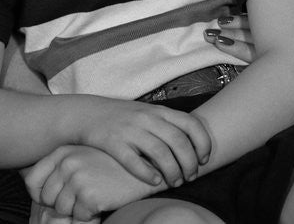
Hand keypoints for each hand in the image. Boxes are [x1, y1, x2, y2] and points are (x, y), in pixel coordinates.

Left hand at [23, 145, 160, 220]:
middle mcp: (69, 161)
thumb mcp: (89, 154)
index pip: (32, 180)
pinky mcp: (90, 194)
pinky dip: (91, 215)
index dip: (42, 193)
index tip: (58, 194)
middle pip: (47, 198)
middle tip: (85, 195)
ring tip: (98, 195)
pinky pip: (78, 217)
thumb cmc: (118, 163)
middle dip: (64, 204)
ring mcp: (79, 177)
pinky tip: (105, 199)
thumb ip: (65, 162)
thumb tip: (31, 175)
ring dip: (79, 210)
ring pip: (61, 210)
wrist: (150, 166)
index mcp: (66, 151)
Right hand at [75, 96, 211, 187]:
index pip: (191, 123)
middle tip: (191, 176)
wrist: (89, 113)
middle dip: (189, 162)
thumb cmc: (125, 117)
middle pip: (178, 141)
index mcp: (161, 110)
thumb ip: (169, 124)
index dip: (202, 142)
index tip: (205, 159)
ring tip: (176, 182)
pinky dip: (147, 173)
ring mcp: (131, 130)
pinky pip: (133, 161)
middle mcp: (148, 118)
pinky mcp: (113, 143)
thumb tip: (193, 144)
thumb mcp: (150, 113)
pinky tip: (155, 182)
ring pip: (159, 152)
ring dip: (172, 170)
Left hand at [205, 15, 293, 131]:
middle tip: (211, 21)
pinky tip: (238, 69)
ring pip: (267, 47)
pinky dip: (255, 68)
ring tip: (214, 36)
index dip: (250, 18)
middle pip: (266, 31)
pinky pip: (275, 72)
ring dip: (239, 41)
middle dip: (238, 25)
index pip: (275, 23)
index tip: (225, 12)